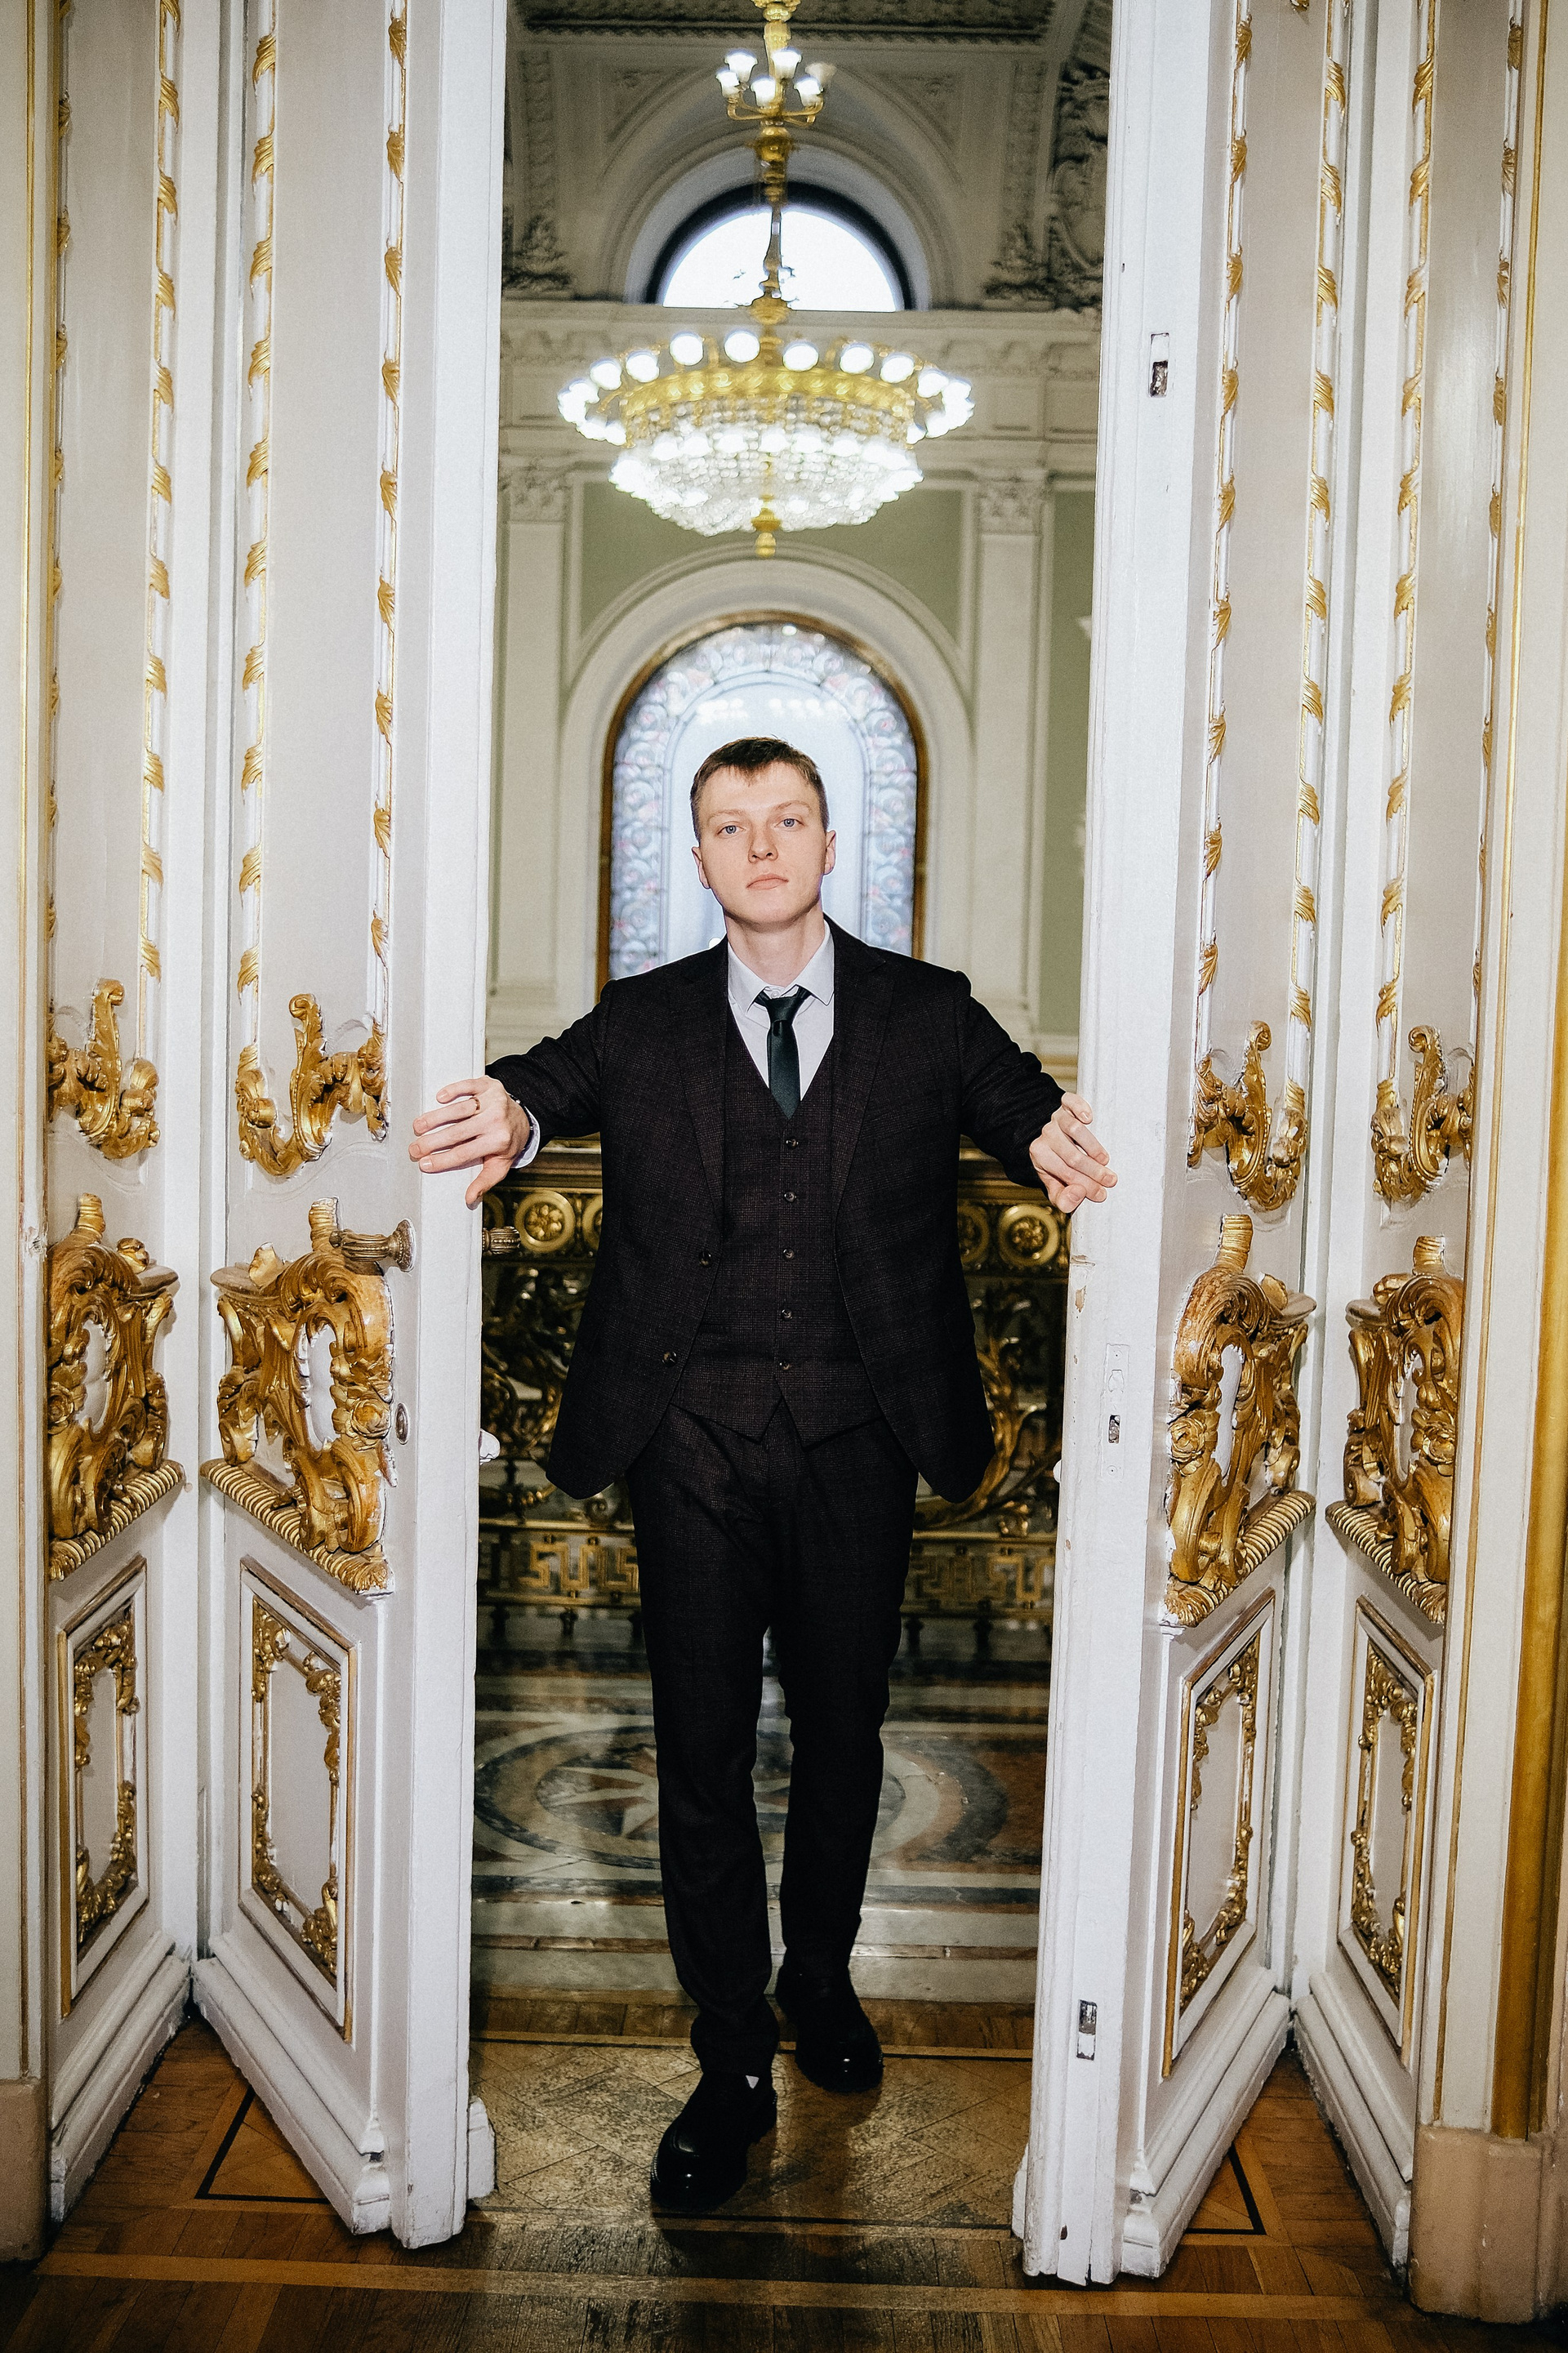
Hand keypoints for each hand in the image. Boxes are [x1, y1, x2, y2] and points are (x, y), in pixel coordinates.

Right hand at [409, 1077, 529, 1208]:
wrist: (524, 1119)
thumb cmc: (507, 1143)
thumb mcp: (500, 1165)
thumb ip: (485, 1181)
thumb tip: (470, 1198)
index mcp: (499, 1141)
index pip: (464, 1153)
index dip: (442, 1159)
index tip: (424, 1163)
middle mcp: (497, 1120)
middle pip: (458, 1132)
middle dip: (432, 1141)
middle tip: (415, 1147)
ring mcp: (493, 1101)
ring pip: (459, 1110)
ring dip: (435, 1118)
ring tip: (418, 1126)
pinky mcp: (489, 1085)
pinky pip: (469, 1086)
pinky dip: (454, 1090)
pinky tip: (439, 1098)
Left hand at [1030, 1093, 1116, 1213]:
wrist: (1047, 1132)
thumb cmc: (1056, 1162)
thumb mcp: (1055, 1184)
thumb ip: (1064, 1197)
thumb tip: (1078, 1193)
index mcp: (1040, 1157)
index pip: (1065, 1173)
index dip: (1085, 1185)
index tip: (1102, 1194)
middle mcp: (1046, 1136)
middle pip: (1071, 1155)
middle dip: (1092, 1171)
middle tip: (1110, 1180)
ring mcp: (1056, 1118)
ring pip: (1074, 1130)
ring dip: (1091, 1146)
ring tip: (1104, 1159)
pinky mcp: (1064, 1103)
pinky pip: (1070, 1102)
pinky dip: (1080, 1108)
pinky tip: (1089, 1118)